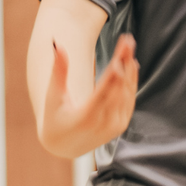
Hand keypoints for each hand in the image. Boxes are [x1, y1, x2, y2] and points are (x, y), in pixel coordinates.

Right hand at [40, 33, 137, 153]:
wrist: (64, 146)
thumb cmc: (55, 118)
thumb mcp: (53, 97)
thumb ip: (58, 72)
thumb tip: (58, 45)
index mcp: (86, 117)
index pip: (105, 90)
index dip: (115, 70)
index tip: (121, 51)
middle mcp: (104, 123)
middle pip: (119, 88)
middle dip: (124, 62)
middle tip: (128, 40)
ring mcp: (115, 125)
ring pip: (127, 93)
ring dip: (129, 69)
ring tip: (129, 46)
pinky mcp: (121, 125)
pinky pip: (129, 100)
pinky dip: (132, 82)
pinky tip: (132, 64)